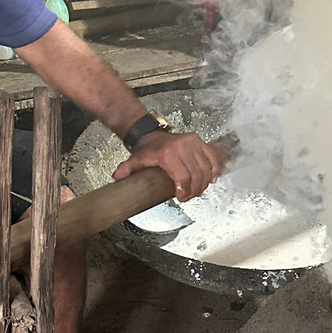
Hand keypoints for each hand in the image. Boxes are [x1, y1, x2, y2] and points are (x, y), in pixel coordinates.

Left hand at [112, 130, 227, 201]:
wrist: (152, 135)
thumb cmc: (147, 150)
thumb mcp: (135, 160)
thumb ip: (126, 169)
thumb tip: (117, 177)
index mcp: (167, 153)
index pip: (182, 177)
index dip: (184, 191)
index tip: (182, 197)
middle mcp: (182, 146)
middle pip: (196, 175)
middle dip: (194, 190)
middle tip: (190, 197)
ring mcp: (192, 143)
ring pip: (205, 168)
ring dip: (204, 183)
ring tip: (198, 190)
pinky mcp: (200, 141)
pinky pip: (211, 158)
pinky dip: (214, 170)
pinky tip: (211, 179)